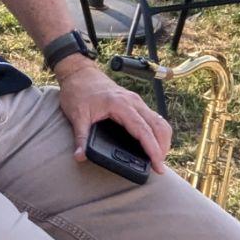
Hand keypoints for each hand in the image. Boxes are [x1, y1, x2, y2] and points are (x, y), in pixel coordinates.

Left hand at [54, 60, 172, 172]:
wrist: (79, 72)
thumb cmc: (78, 90)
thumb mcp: (76, 115)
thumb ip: (80, 137)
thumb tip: (80, 156)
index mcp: (120, 104)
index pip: (143, 130)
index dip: (152, 149)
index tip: (157, 164)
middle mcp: (133, 101)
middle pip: (158, 126)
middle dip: (162, 148)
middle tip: (159, 167)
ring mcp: (135, 101)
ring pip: (159, 121)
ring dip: (162, 140)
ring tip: (157, 158)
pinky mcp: (135, 102)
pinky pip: (153, 118)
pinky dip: (157, 132)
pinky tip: (153, 143)